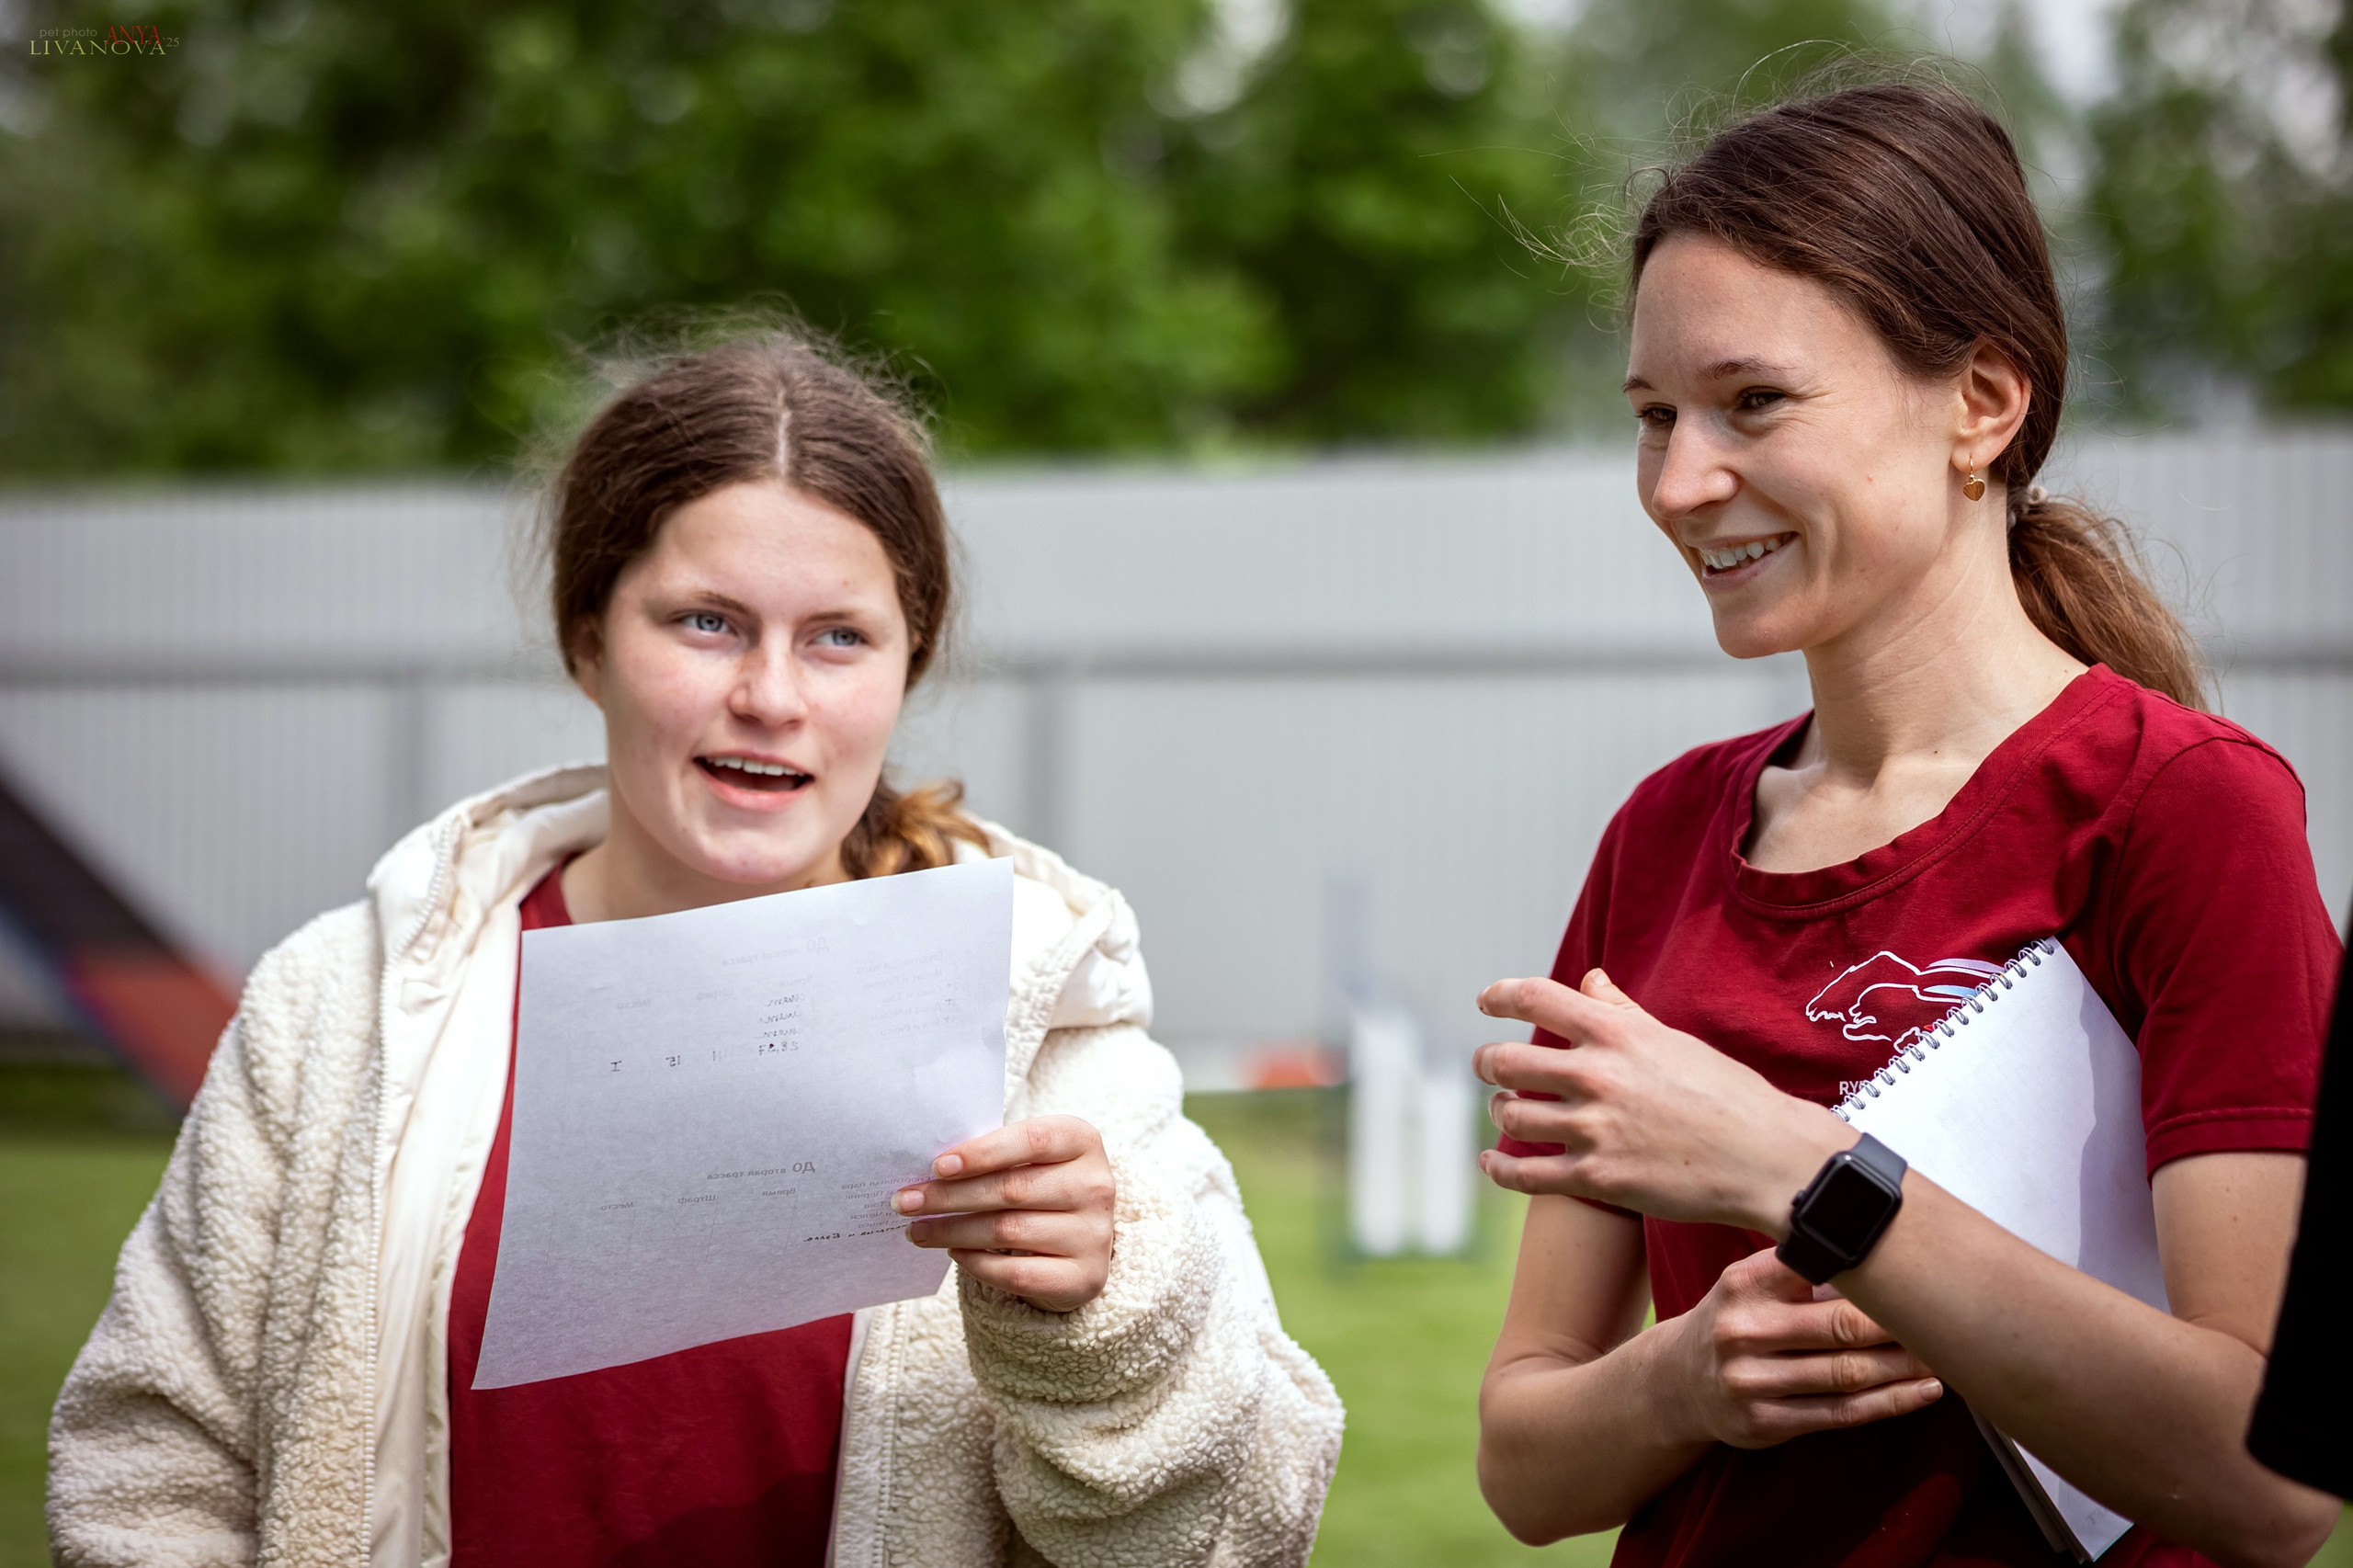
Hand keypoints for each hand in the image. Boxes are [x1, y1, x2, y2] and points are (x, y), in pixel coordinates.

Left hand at [895, 1114, 1115, 1313]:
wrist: (1080, 1240)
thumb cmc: (1040, 1185)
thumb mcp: (1029, 1158)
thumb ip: (993, 1155)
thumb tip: (929, 1171)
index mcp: (1082, 1141)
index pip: (1033, 1140)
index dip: (983, 1152)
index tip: (938, 1166)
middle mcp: (1096, 1185)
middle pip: (1012, 1190)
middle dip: (949, 1197)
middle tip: (905, 1202)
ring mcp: (1095, 1234)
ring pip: (1008, 1232)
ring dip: (953, 1232)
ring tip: (917, 1230)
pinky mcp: (1085, 1277)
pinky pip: (1017, 1273)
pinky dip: (978, 1263)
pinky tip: (954, 1253)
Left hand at [1474, 967, 1848, 1231]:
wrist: (1766, 1158)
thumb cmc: (1725, 1093)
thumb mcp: (1672, 1040)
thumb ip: (1621, 1011)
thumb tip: (1589, 980)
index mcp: (1616, 1034)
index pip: (1535, 997)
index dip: (1500, 996)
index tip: (1486, 1001)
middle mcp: (1597, 1076)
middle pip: (1506, 1060)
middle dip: (1487, 1062)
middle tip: (1486, 1065)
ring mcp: (1594, 1130)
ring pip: (1512, 1115)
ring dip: (1499, 1110)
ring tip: (1504, 1109)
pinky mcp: (1597, 1179)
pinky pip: (1524, 1175)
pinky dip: (1498, 1169)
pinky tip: (1491, 1163)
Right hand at [1661, 1249, 1943, 1448]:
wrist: (1677, 1380)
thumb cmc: (1735, 1321)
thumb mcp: (1752, 1284)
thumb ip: (1805, 1270)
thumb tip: (1889, 1255)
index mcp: (1744, 1283)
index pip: (1817, 1269)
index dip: (1873, 1273)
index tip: (1920, 1270)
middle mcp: (1742, 1330)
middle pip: (1841, 1326)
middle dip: (1901, 1325)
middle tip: (1946, 1319)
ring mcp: (1750, 1380)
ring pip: (1848, 1374)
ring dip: (1905, 1366)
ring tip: (1945, 1355)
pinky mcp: (1765, 1422)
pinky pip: (1842, 1413)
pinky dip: (1891, 1402)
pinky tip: (1924, 1390)